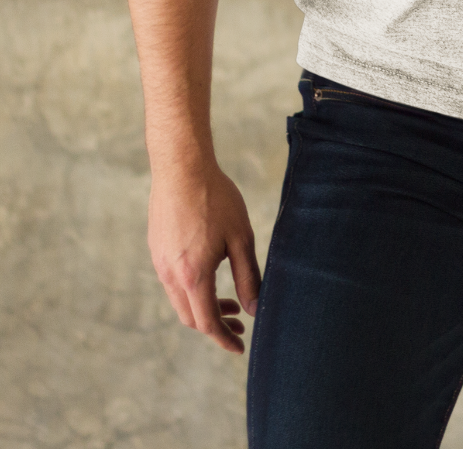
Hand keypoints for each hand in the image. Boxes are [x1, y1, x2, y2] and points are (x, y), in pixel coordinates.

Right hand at [148, 162, 260, 353]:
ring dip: (204, 307)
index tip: (241, 346)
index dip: (224, 338)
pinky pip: (172, 282)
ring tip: (230, 300)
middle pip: (190, 317)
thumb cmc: (216, 199)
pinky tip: (211, 274)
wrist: (181, 168)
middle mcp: (170, 275)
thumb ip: (248, 275)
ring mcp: (159, 262)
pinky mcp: (156, 249)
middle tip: (240, 323)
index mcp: (192, 276)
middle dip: (215, 326)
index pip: (207, 322)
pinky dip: (192, 290)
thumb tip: (254, 309)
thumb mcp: (241, 237)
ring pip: (180, 300)